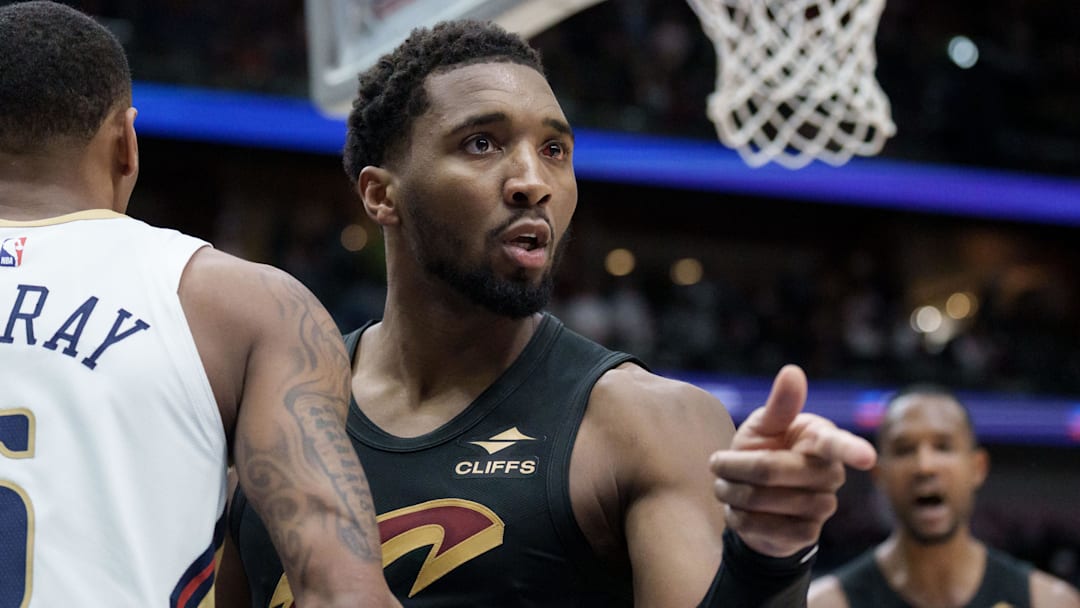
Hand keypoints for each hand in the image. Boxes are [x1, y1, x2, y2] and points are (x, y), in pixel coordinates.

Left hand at [709, 364, 876, 556]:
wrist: (753, 500)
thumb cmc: (764, 450)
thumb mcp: (764, 426)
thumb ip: (778, 406)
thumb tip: (792, 371)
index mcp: (821, 439)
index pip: (837, 445)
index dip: (852, 450)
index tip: (867, 458)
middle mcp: (830, 474)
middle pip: (770, 470)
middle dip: (733, 467)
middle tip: (717, 463)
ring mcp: (823, 507)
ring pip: (761, 500)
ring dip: (730, 492)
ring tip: (725, 485)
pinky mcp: (808, 534)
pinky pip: (763, 527)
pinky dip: (738, 517)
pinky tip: (738, 510)